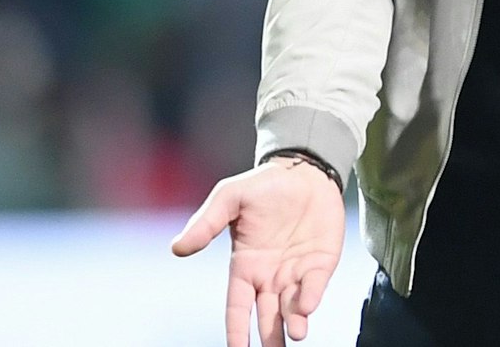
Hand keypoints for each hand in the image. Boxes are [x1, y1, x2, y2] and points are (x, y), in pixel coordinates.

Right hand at [171, 157, 347, 346]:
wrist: (303, 168)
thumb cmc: (263, 184)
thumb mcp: (228, 198)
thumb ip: (205, 223)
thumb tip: (178, 248)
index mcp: (245, 267)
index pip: (237, 307)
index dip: (236, 329)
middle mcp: (270, 276)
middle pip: (267, 315)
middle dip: (269, 337)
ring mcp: (296, 270)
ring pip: (292, 306)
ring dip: (292, 322)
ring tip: (294, 335)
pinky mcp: (321, 261)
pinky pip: (314, 284)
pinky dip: (311, 296)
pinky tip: (307, 306)